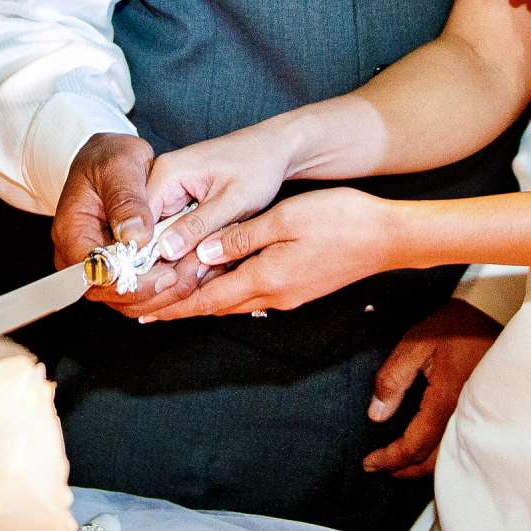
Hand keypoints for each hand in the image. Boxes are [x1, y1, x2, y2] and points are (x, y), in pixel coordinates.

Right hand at [52, 133, 190, 316]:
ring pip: (129, 301)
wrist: (105, 159)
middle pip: (114, 294)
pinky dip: (164, 287)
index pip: (96, 273)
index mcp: (72, 232)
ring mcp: (97, 268)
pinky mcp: (116, 270)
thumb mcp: (118, 166)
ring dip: (165, 293)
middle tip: (192, 272)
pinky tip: (189, 271)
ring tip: (197, 271)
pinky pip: (139, 292)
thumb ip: (126, 200)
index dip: (133, 280)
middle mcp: (78, 258)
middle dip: (156, 291)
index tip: (167, 273)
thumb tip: (135, 237)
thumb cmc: (107, 158)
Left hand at [139, 187, 395, 321]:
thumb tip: (203, 254)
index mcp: (266, 278)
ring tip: (171, 300)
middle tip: (146, 309)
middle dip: (180, 308)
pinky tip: (217, 285)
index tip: (143, 310)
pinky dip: (226, 293)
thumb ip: (241, 238)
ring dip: (202, 302)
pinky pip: (252, 295)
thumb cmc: (340, 220)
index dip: (174, 304)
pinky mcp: (299, 289)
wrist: (387, 237)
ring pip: (234, 303)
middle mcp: (273, 296)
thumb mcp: (285, 220)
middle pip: (216, 307)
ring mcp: (288, 295)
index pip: (208, 299)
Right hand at [143, 123, 298, 267]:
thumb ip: (198, 226)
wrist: (277, 149)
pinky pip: (178, 229)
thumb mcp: (232, 200)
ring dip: (181, 252)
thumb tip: (165, 251)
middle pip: (148, 229)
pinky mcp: (184, 201)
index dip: (148, 252)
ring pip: (164, 233)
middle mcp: (163, 180)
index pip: (140, 220)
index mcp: (167, 173)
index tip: (168, 278)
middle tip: (193, 276)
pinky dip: (191, 245)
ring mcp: (172, 191)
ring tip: (204, 267)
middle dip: (168, 256)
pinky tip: (207, 256)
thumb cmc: (259, 166)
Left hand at [361, 300, 500, 479]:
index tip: (369, 463)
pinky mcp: (483, 410)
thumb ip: (393, 379)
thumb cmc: (456, 324)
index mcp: (447, 401)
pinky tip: (427, 448)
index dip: (390, 459)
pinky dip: (440, 455)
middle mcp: (466, 416)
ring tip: (399, 464)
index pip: (414, 446)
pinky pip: (461, 444)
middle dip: (405, 470)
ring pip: (450, 457)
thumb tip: (376, 416)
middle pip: (434, 462)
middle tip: (380, 468)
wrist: (495, 311)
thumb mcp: (416, 343)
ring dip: (423, 466)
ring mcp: (478, 415)